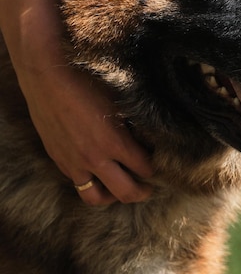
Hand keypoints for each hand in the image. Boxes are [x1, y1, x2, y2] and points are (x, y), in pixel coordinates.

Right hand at [19, 59, 152, 205]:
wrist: (46, 75)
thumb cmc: (85, 80)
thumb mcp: (118, 98)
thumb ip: (134, 121)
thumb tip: (149, 132)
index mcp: (115, 142)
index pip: (145, 168)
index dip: (156, 168)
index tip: (160, 164)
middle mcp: (96, 158)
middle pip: (126, 193)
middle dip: (143, 192)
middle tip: (149, 188)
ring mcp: (75, 163)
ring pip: (97, 198)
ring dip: (113, 196)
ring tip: (121, 187)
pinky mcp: (59, 160)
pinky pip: (78, 183)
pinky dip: (91, 183)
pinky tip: (97, 172)